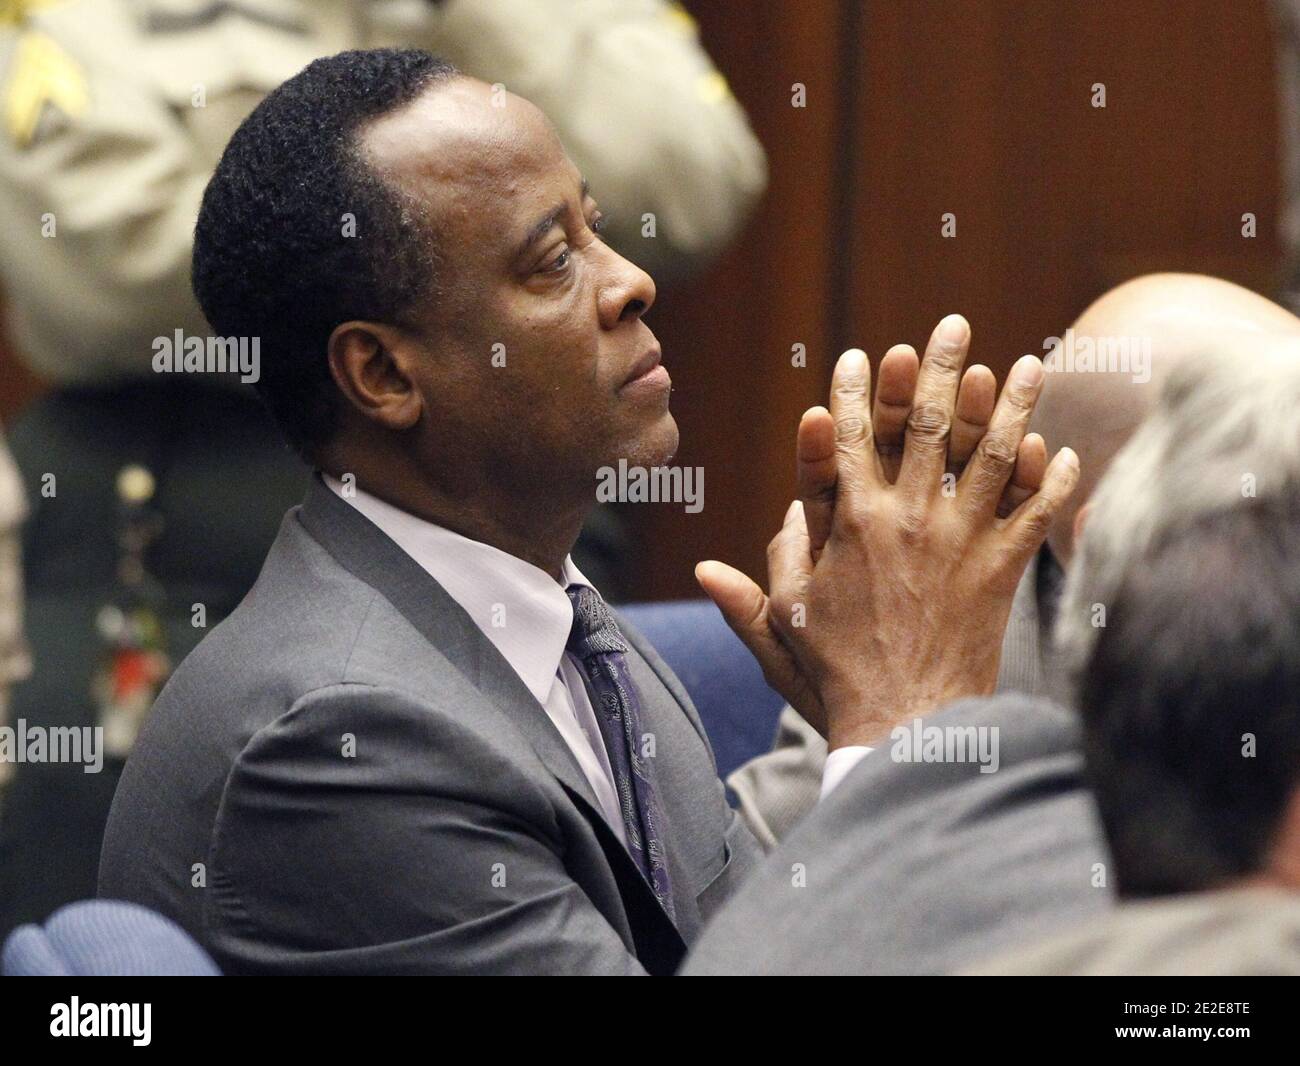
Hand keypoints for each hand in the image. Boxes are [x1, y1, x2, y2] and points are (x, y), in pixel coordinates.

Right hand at [698, 315, 1077, 746]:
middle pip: (925, 426)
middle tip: (949, 325)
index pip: (850, 440)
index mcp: (852, 524)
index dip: (853, 394)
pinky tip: (1065, 450)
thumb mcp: (782, 628)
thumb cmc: (838, 675)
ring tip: (1025, 362)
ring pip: (991, 455)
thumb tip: (706, 571)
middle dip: (935, 369)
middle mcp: (909, 519)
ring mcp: (961, 541)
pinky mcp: (1000, 572)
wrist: (908, 725)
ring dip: (1008, 404)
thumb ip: (747, 593)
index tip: (857, 356)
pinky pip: (1035, 517)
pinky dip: (1053, 483)